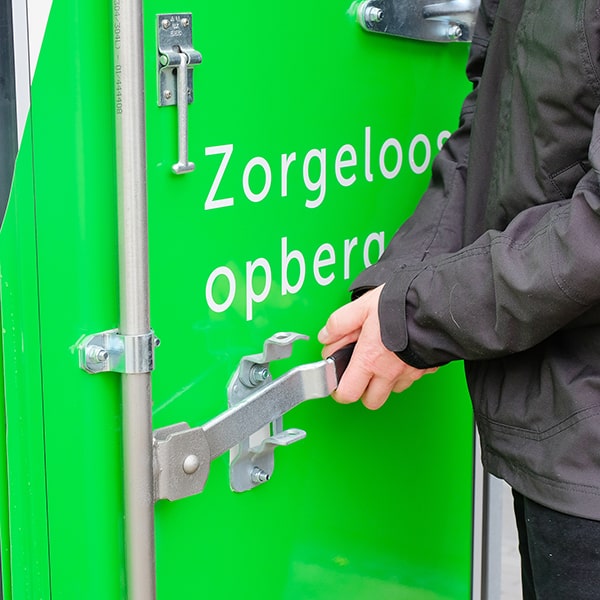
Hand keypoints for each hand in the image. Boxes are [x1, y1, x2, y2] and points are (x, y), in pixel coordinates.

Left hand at [318, 286, 436, 409]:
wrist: (438, 305)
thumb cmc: (402, 304)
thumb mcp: (362, 306)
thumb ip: (340, 323)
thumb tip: (327, 336)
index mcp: (369, 360)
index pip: (348, 394)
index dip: (339, 390)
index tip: (338, 378)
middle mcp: (389, 372)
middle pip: (371, 401)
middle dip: (363, 390)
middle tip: (359, 371)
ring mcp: (410, 372)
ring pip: (393, 390)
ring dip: (385, 381)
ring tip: (382, 358)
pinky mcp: (426, 368)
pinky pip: (411, 378)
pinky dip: (404, 371)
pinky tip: (400, 353)